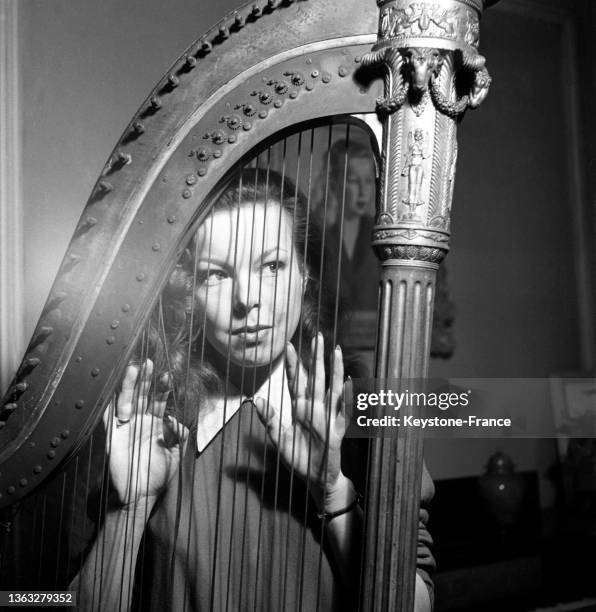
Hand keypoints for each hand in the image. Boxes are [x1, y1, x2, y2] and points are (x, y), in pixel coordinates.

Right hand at [103, 359, 187, 508]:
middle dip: (146, 379)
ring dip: (129, 384)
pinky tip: (111, 388)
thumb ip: (179, 434)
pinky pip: (108, 416)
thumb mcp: (176, 453)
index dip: (162, 388)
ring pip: (126, 400)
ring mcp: (125, 426)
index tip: (167, 375)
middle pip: (142, 394)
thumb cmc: (157, 475)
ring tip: (134, 368)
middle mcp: (140, 421)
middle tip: (149, 362)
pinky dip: (109, 403)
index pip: (159, 400)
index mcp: (155, 423)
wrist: (139, 495)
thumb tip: (174, 419)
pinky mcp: (112, 435)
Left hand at [255, 333, 348, 511]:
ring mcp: (328, 418)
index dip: (293, 364)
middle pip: (316, 378)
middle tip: (318, 337)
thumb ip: (269, 420)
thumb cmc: (299, 458)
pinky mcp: (337, 431)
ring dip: (335, 370)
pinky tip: (350, 382)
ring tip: (336, 351)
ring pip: (332, 388)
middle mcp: (315, 409)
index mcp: (301, 409)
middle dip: (316, 358)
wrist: (316, 479)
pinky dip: (348, 397)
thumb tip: (256, 399)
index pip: (296, 382)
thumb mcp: (279, 439)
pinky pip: (344, 412)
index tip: (288, 345)